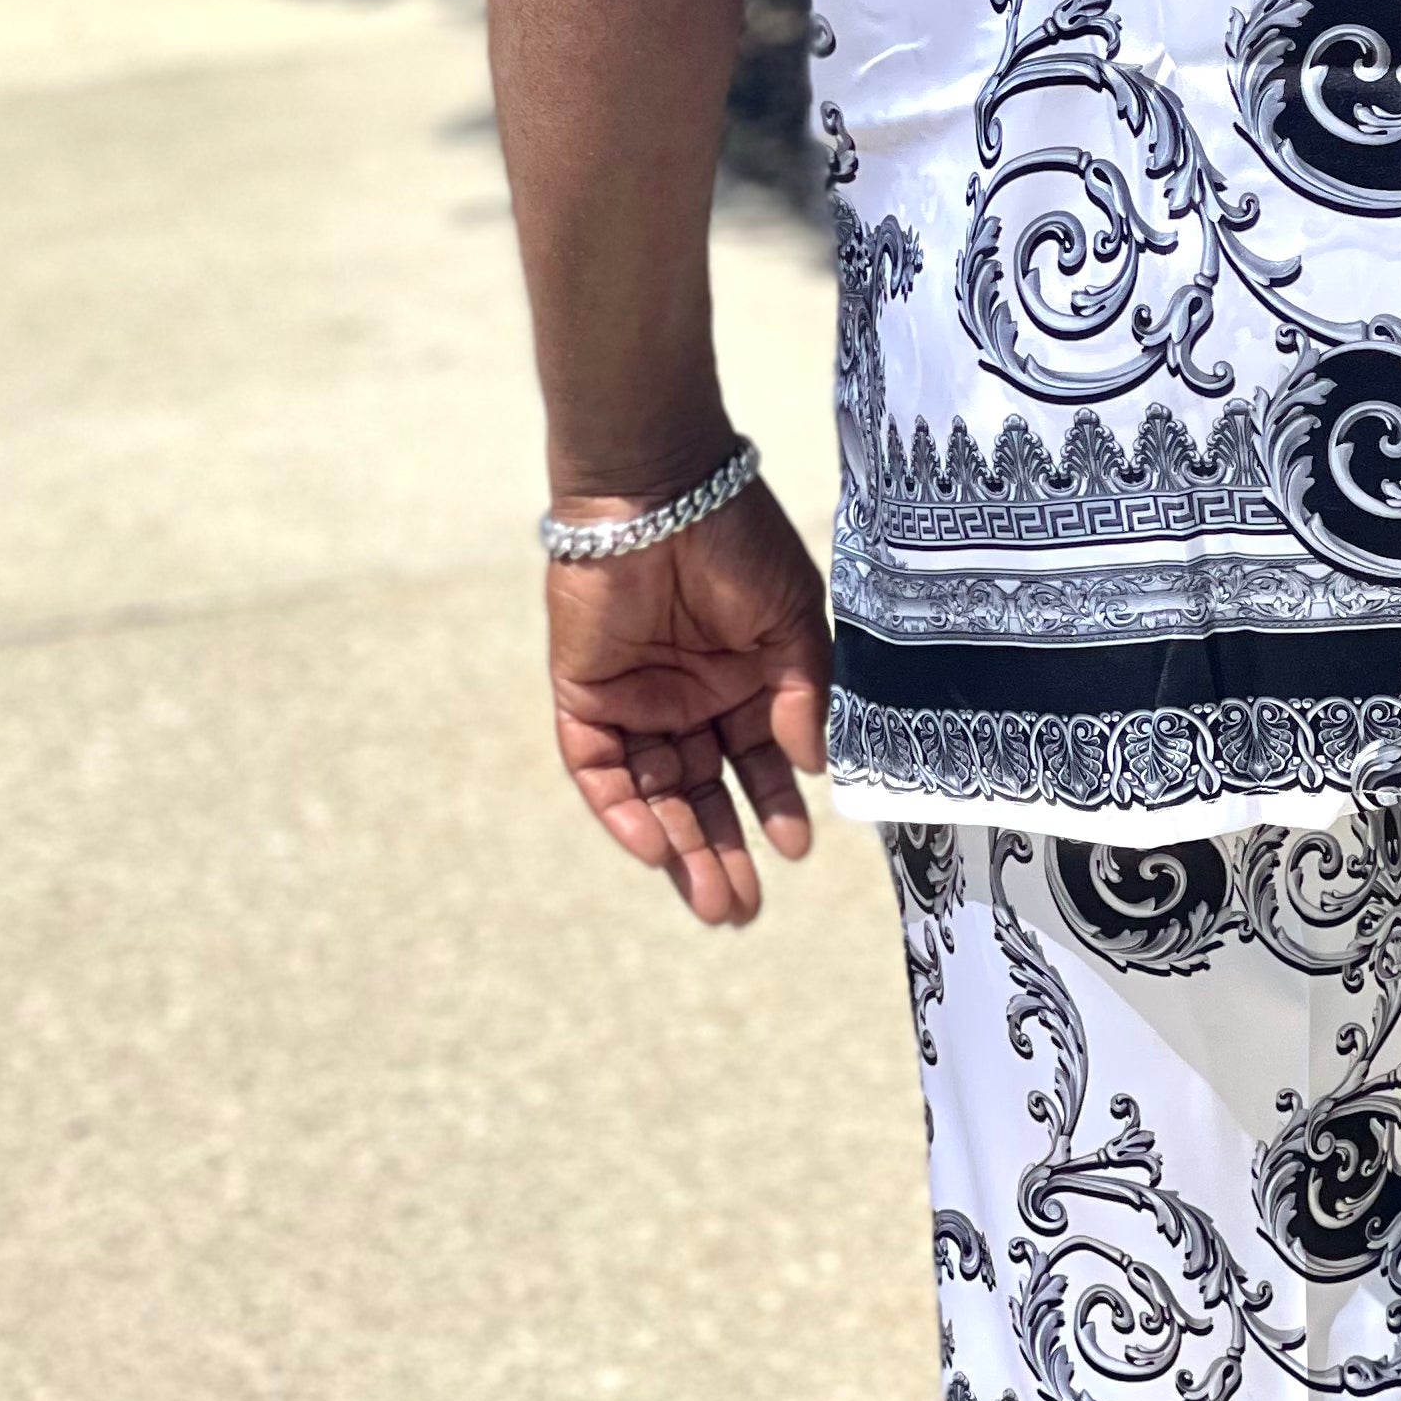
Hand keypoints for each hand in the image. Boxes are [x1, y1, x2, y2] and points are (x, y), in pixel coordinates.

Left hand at [546, 481, 831, 926]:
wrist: (660, 489)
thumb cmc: (737, 540)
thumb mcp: (793, 617)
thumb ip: (804, 691)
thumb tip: (814, 766)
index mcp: (744, 679)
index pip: (758, 762)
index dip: (774, 809)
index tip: (797, 850)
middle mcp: (690, 699)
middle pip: (705, 793)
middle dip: (724, 853)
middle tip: (743, 911)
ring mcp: (637, 701)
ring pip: (657, 794)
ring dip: (682, 849)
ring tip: (715, 902)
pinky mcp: (586, 697)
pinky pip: (602, 770)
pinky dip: (624, 812)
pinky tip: (656, 849)